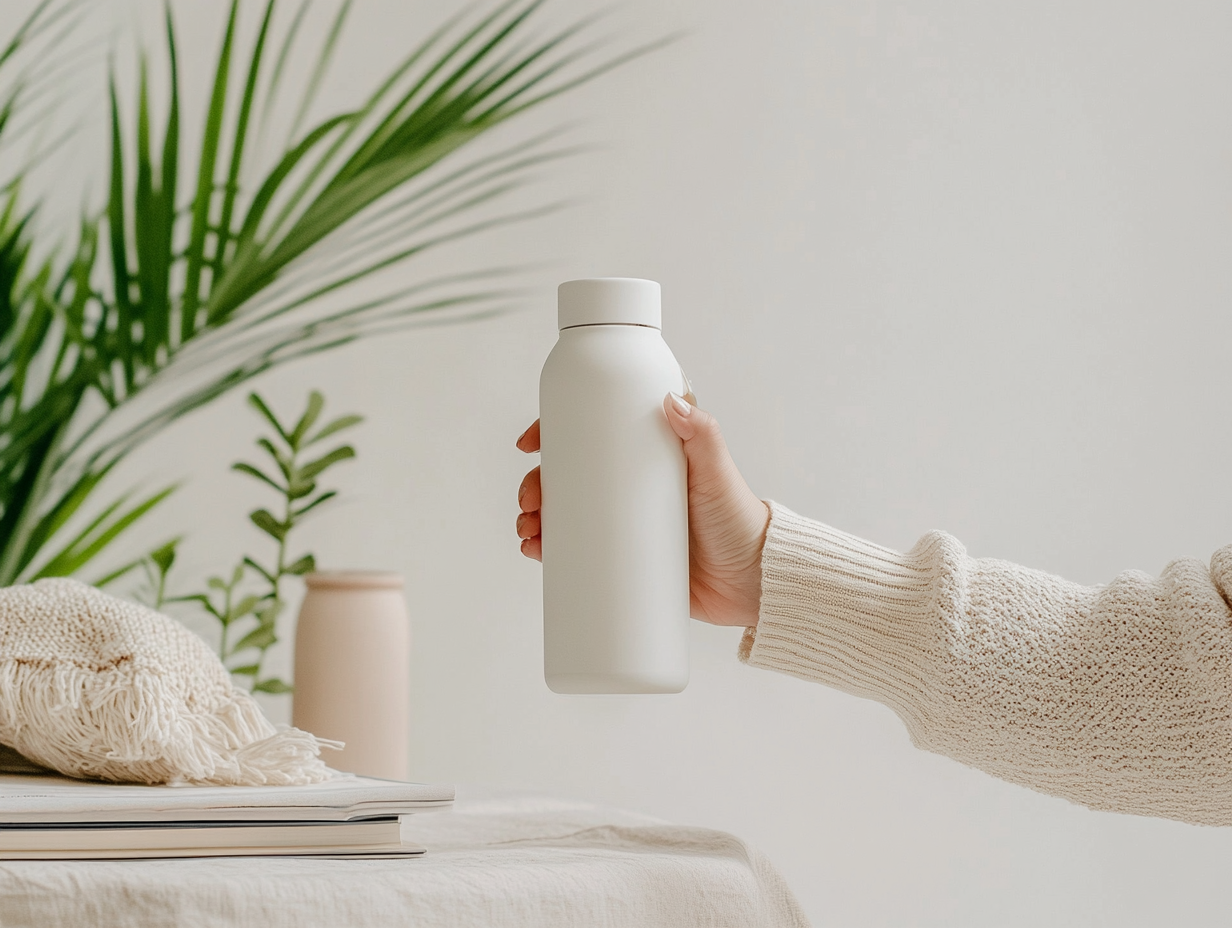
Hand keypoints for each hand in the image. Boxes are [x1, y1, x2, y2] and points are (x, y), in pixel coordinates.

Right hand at [515, 395, 769, 626]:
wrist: (752, 580)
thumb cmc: (739, 518)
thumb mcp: (718, 471)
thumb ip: (701, 434)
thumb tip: (671, 400)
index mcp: (646, 458)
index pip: (590, 436)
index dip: (553, 436)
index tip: (531, 444)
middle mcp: (628, 488)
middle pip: (566, 477)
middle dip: (536, 485)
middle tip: (530, 500)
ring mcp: (622, 524)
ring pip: (564, 514)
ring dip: (535, 518)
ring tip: (528, 530)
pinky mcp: (622, 560)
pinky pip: (576, 553)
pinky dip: (550, 550)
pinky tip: (535, 551)